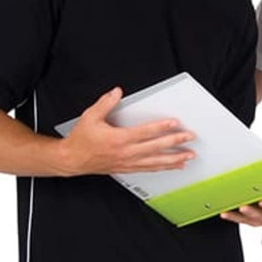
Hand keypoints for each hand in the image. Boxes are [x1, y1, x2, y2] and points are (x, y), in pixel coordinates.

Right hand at [60, 87, 195, 175]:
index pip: (145, 132)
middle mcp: (126, 153)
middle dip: (175, 143)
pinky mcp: (127, 169)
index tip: (175, 123)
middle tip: (189, 138)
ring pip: (156, 162)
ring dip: (174, 159)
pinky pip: (149, 169)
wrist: (72, 160)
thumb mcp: (90, 117)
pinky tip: (174, 166)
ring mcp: (128, 163)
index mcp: (119, 139)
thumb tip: (117, 92)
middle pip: (156, 148)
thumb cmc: (81, 140)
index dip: (161, 127)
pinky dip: (163, 167)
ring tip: (188, 156)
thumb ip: (105, 103)